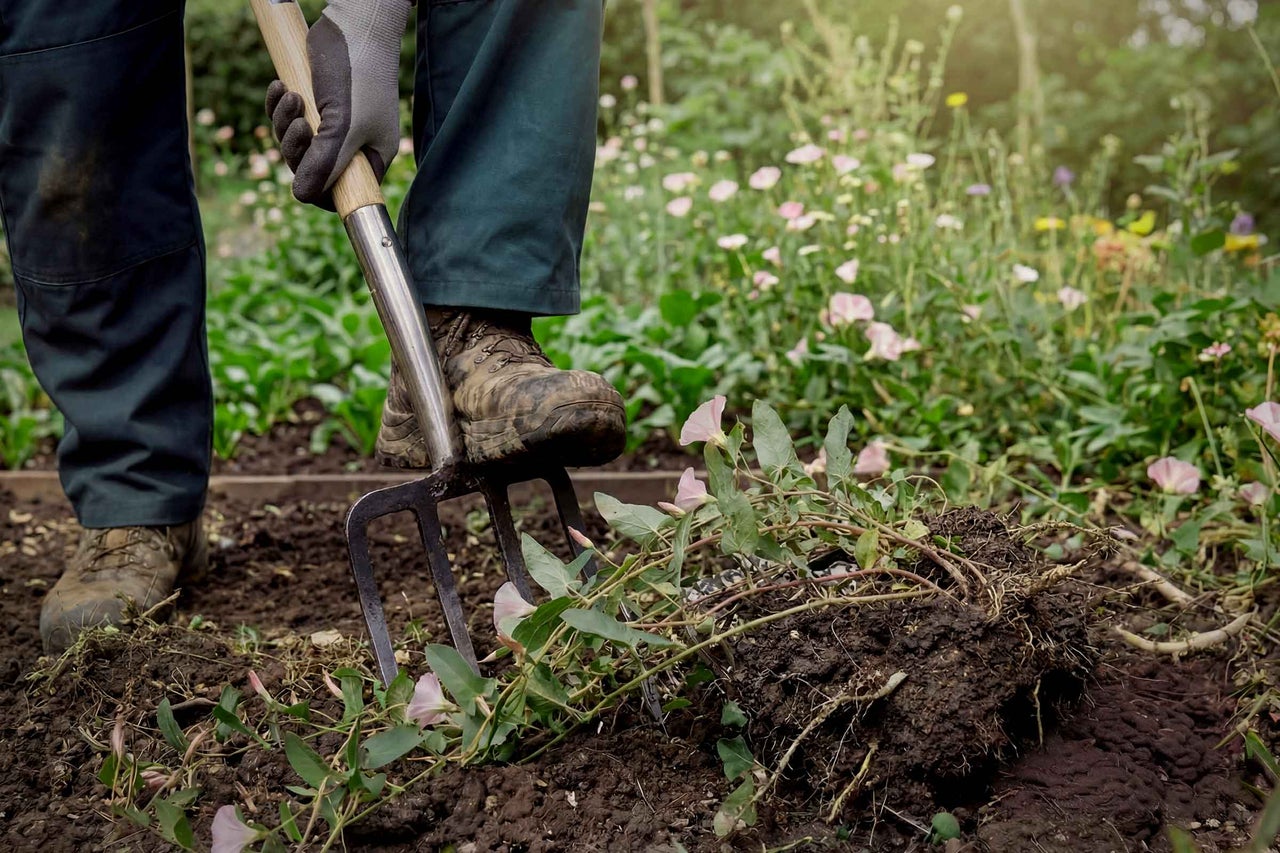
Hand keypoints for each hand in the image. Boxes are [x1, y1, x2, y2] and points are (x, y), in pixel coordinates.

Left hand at [265, 0, 410, 209]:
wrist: (353, 25)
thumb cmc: (358, 76)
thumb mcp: (343, 127)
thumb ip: (324, 163)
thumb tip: (302, 196)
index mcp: (371, 156)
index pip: (344, 192)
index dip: (321, 188)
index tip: (306, 174)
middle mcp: (353, 143)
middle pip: (313, 168)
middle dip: (297, 149)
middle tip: (301, 125)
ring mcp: (332, 123)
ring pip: (296, 143)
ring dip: (285, 122)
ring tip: (291, 96)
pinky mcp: (314, 101)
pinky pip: (288, 117)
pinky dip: (279, 106)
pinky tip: (280, 87)